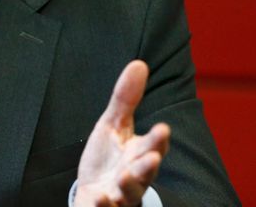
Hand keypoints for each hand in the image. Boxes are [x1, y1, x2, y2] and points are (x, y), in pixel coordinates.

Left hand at [74, 60, 169, 206]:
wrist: (93, 192)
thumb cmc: (108, 158)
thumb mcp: (113, 125)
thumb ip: (126, 98)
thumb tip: (139, 63)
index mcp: (139, 154)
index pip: (153, 146)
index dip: (158, 139)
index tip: (162, 129)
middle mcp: (134, 176)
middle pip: (145, 172)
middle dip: (148, 166)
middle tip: (152, 159)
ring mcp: (121, 194)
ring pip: (129, 193)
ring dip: (128, 186)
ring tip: (123, 179)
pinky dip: (103, 205)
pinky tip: (100, 199)